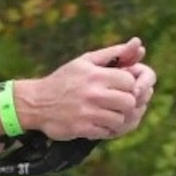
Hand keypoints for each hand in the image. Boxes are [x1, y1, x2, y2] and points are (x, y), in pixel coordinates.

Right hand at [19, 37, 153, 140]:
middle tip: (117, 103)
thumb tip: (139, 43)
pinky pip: (106, 132)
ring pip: (120, 119)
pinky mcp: (81, 129)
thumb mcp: (86, 61)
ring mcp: (87, 112)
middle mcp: (92, 93)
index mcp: (95, 75)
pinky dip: (105, 129)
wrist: (37, 103)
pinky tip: (98, 123)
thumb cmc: (65, 80)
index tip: (120, 88)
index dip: (129, 85)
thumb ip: (114, 53)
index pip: (130, 81)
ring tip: (107, 114)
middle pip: (129, 101)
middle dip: (126, 103)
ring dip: (116, 118)